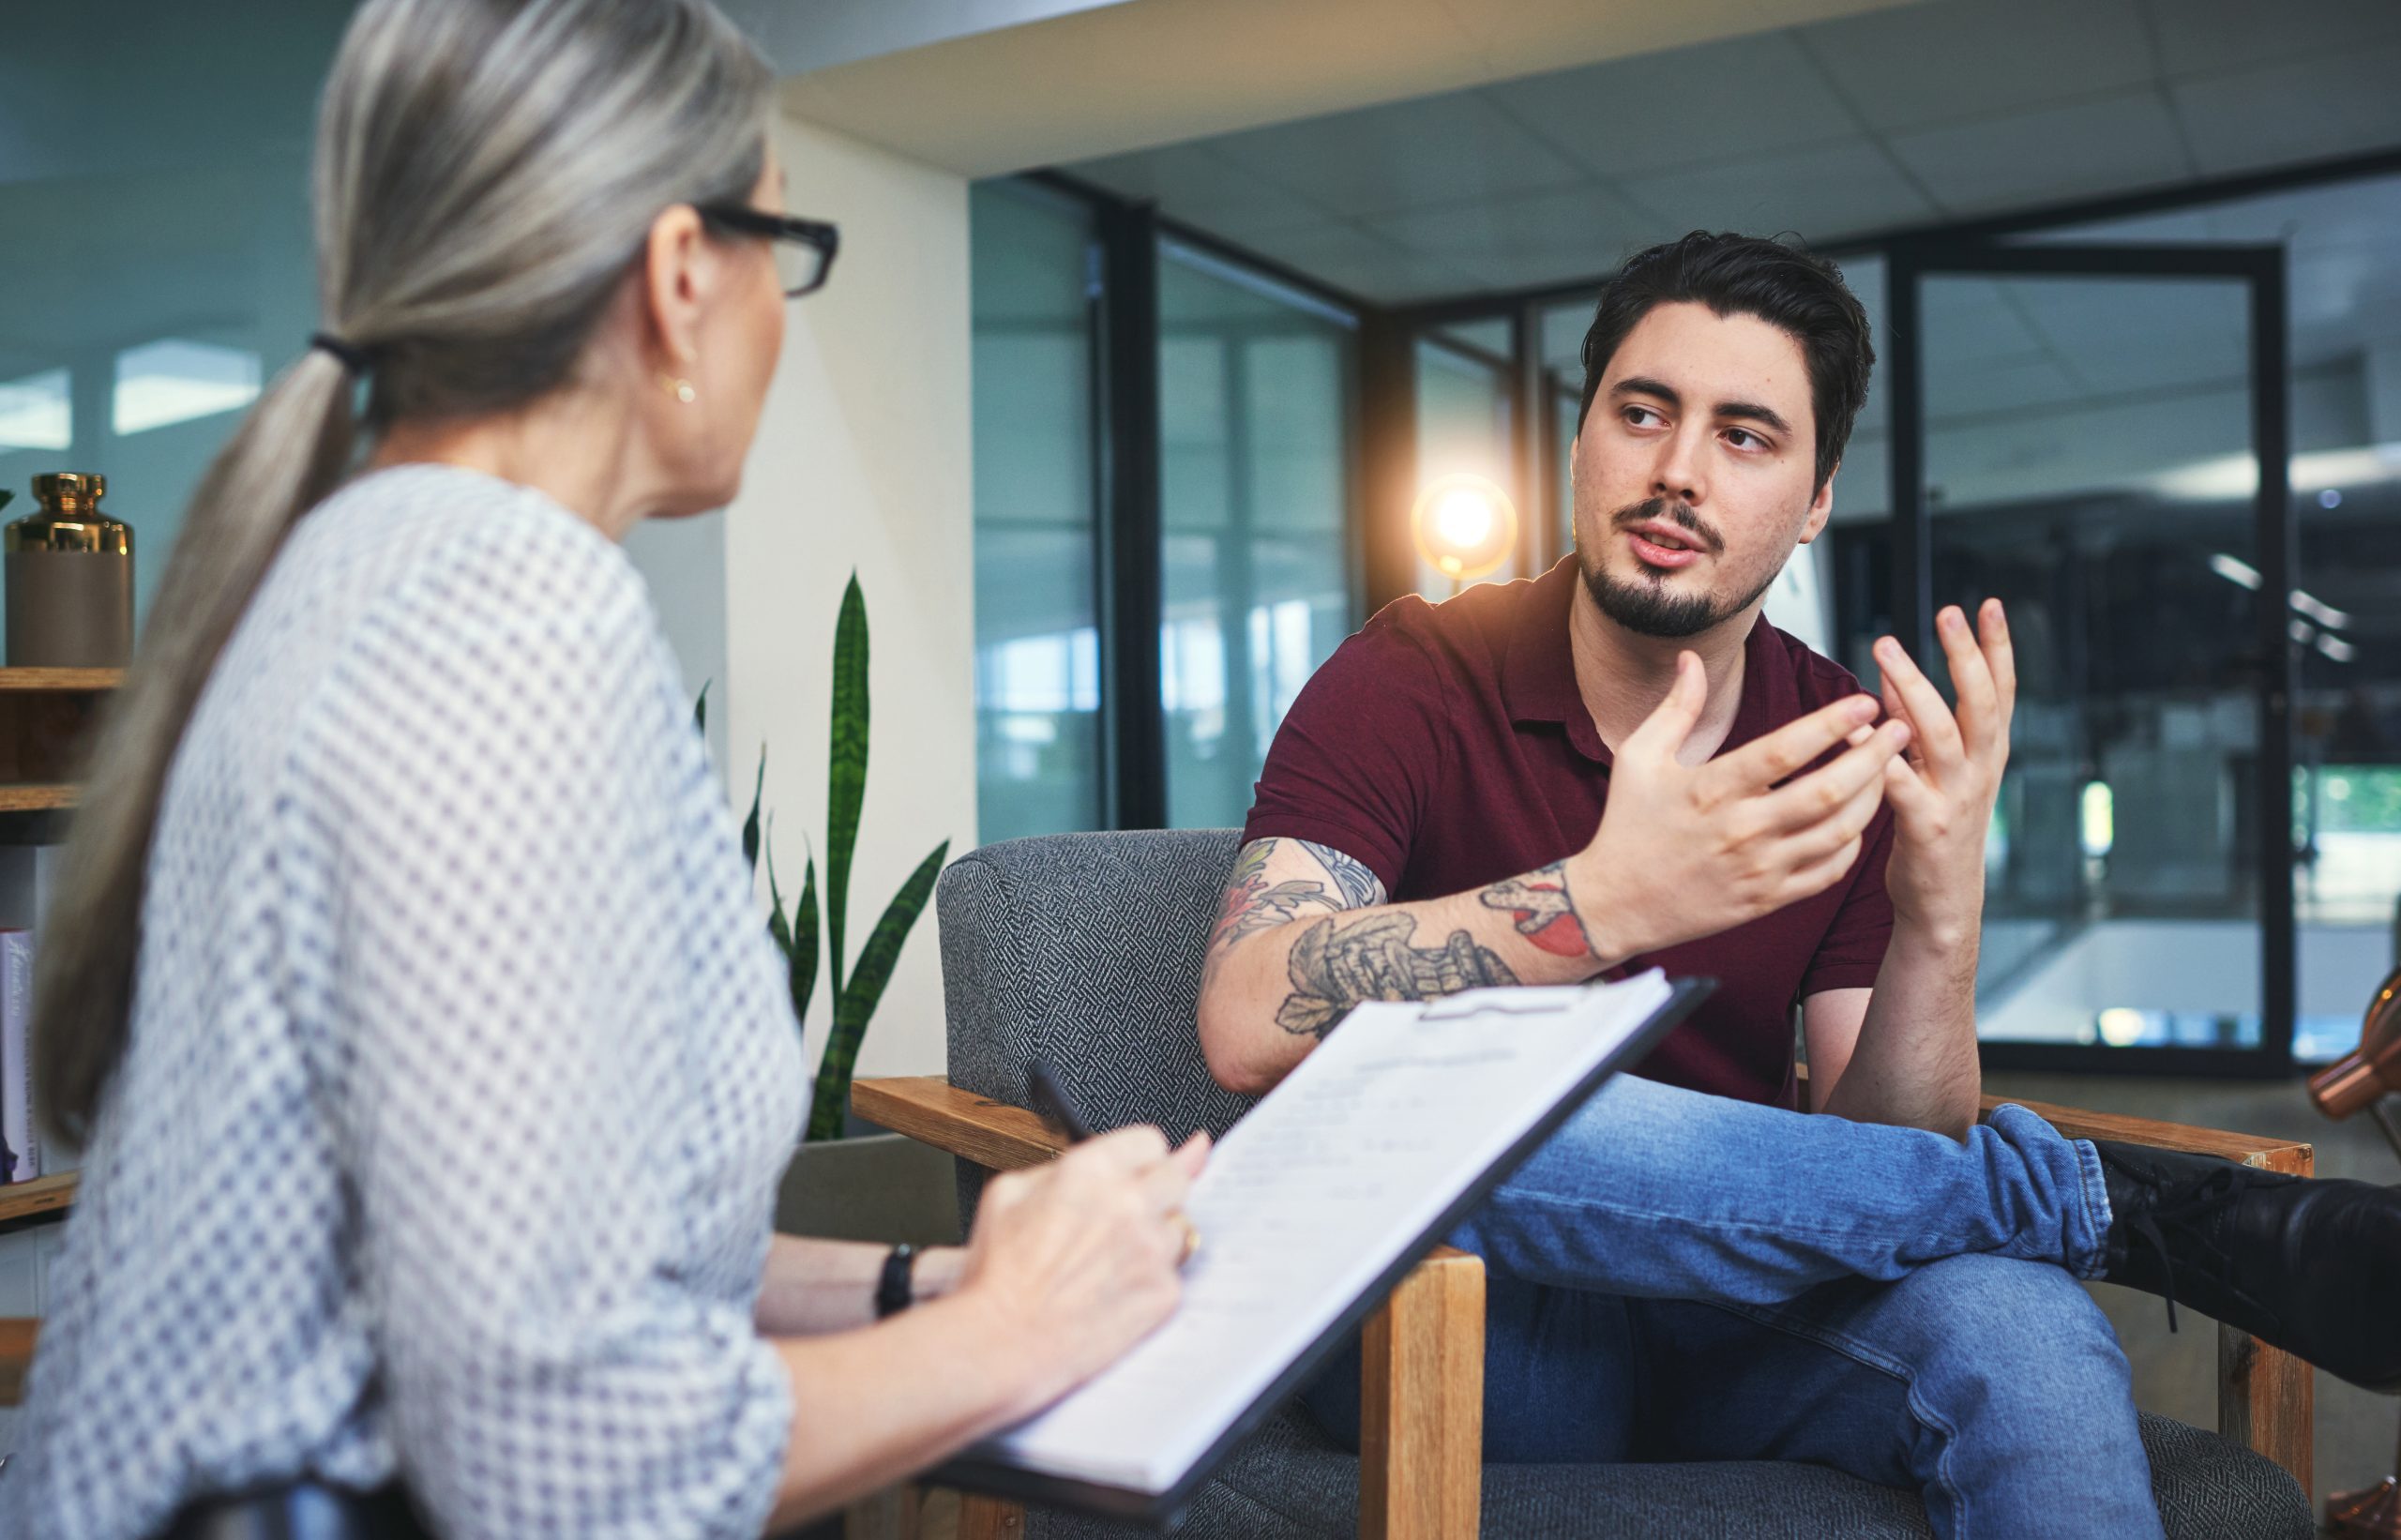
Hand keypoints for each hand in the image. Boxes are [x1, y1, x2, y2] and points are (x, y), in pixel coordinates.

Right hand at [954, 1125, 1210, 1416]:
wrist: (1000, 1342)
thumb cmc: (997, 1275)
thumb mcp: (1007, 1193)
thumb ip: (1061, 1167)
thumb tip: (1102, 1157)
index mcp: (1091, 1170)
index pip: (1150, 1142)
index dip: (1139, 1161)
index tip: (1135, 1175)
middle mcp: (1130, 1203)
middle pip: (1178, 1178)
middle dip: (1158, 1192)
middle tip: (1127, 1219)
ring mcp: (1152, 1249)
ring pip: (1179, 1229)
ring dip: (1155, 1240)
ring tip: (1110, 1266)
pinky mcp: (1164, 1293)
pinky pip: (1174, 1276)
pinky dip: (1152, 1284)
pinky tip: (1116, 1295)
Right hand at [1576, 652, 1911, 960]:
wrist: (1615, 904)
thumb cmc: (1627, 826)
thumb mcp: (1639, 758)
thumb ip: (1675, 707)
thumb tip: (1693, 657)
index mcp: (1710, 789)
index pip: (1783, 752)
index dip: (1830, 725)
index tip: (1864, 703)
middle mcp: (1740, 830)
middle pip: (1826, 792)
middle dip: (1873, 758)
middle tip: (1900, 729)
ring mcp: (1758, 869)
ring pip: (1837, 832)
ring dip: (1873, 798)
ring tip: (1891, 768)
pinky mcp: (1767, 900)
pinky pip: (1827, 871)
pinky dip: (1852, 843)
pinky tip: (1860, 818)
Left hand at [1873, 601, 2014, 941]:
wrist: (1943, 903)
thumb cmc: (1935, 828)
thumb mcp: (1936, 770)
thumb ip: (1915, 723)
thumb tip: (1891, 673)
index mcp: (1987, 754)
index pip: (2001, 691)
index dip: (1998, 648)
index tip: (1990, 605)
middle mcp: (1979, 770)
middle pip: (1978, 703)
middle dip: (1965, 655)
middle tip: (1949, 612)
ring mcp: (1956, 798)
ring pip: (1941, 734)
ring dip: (1913, 689)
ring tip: (1887, 649)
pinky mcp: (1927, 827)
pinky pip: (1901, 786)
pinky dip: (1878, 757)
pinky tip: (1857, 731)